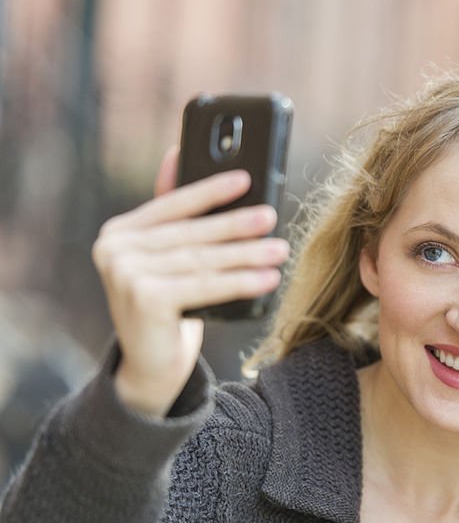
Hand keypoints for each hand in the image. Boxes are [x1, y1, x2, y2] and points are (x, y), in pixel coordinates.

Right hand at [91, 147, 288, 416]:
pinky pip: (205, 286)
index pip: (172, 204)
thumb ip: (173, 216)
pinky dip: (241, 282)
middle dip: (236, 226)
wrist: (151, 368)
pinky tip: (269, 279)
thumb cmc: (169, 307)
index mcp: (119, 232)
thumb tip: (179, 154)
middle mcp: (114, 250)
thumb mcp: (169, 261)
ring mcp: (125, 274)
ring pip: (202, 261)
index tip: (246, 179)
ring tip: (280, 250)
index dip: (210, 191)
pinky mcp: (144, 299)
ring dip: (247, 255)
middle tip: (272, 217)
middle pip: (191, 235)